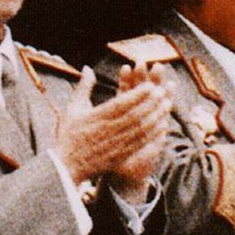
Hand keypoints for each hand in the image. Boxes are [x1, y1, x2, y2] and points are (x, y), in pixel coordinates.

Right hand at [55, 71, 171, 187]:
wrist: (66, 167)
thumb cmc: (69, 136)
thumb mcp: (73, 108)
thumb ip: (84, 87)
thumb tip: (88, 67)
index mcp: (97, 117)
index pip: (122, 103)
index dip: (138, 94)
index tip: (150, 85)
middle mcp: (108, 130)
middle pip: (135, 115)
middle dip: (151, 102)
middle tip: (163, 91)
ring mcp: (116, 144)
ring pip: (141, 128)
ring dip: (156, 115)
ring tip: (167, 104)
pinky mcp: (121, 155)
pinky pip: (141, 142)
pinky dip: (153, 133)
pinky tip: (162, 124)